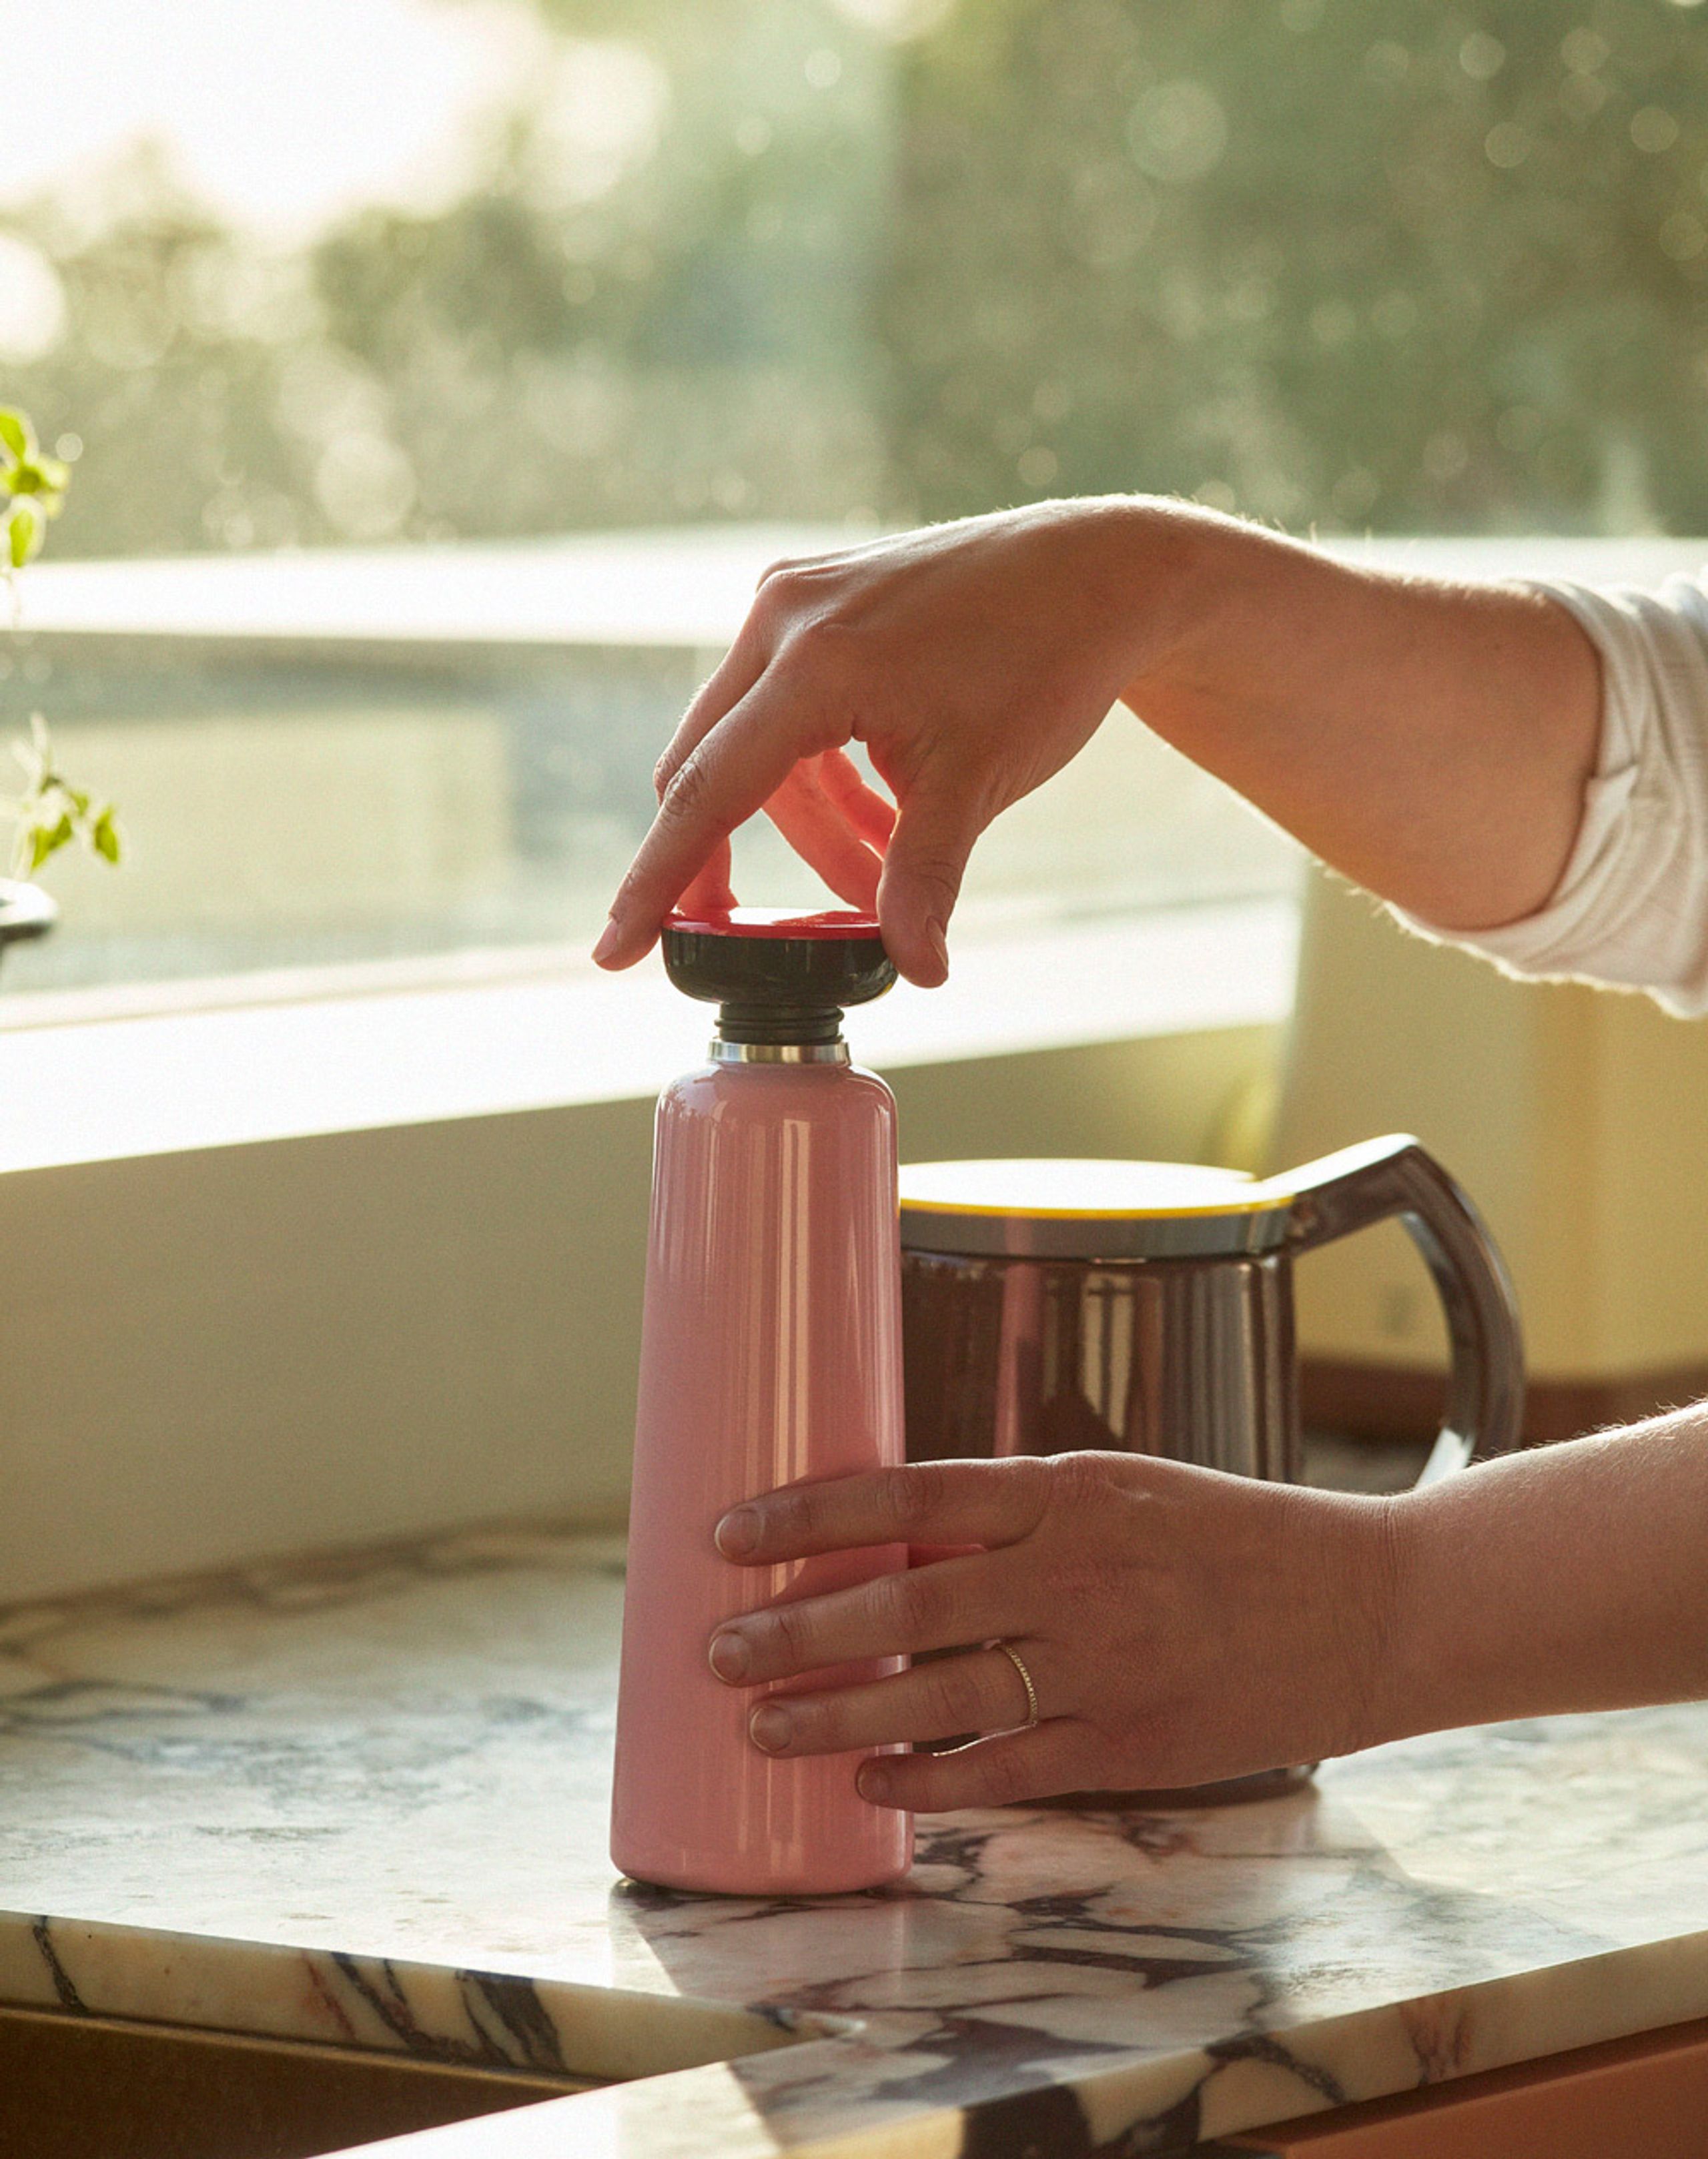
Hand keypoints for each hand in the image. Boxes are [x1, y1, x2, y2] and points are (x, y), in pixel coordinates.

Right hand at [593, 499, 1185, 985]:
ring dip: (806, 826)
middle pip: (713, 772)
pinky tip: (884, 813)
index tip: (612, 951)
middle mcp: (781, 618)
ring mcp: (792, 600)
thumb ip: (925, 880)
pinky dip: (823, 777)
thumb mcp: (979, 783)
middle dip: (734, 864)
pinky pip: (785, 709)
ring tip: (877, 875)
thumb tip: (915, 973)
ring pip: (757, 750)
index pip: (706, 794)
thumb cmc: (1046, 662)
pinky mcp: (813, 599)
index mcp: (811, 664)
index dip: (656, 882)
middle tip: (756, 935)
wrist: (1099, 572)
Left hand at [706, 1453, 1400, 1808]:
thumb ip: (1019, 1512)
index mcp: (1068, 1490)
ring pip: (934, 1696)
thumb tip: (896, 1538)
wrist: (1369, 1606)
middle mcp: (1074, 1574)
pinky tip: (870, 1785)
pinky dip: (926, 1781)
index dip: (807, 1516)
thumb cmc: (1235, 1537)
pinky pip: (1003, 1771)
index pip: (905, 1494)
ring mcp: (1101, 1667)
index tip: (731, 1534)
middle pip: (901, 1603)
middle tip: (718, 1649)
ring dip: (834, 1714)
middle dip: (794, 1629)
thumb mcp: (1124, 1487)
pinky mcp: (1130, 1748)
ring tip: (759, 1723)